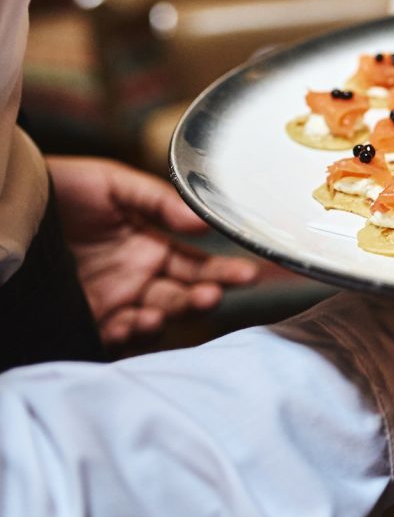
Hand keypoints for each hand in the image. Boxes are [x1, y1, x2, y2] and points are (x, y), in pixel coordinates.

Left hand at [47, 156, 257, 345]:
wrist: (12, 206)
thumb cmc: (61, 188)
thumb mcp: (113, 182)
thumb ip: (159, 201)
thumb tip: (202, 222)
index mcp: (151, 245)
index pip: (198, 263)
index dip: (223, 270)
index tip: (248, 273)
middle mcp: (139, 275)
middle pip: (184, 293)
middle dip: (202, 297)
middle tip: (210, 295)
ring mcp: (115, 297)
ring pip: (156, 315)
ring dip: (167, 315)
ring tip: (162, 308)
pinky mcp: (88, 315)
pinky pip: (116, 334)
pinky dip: (129, 333)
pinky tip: (133, 322)